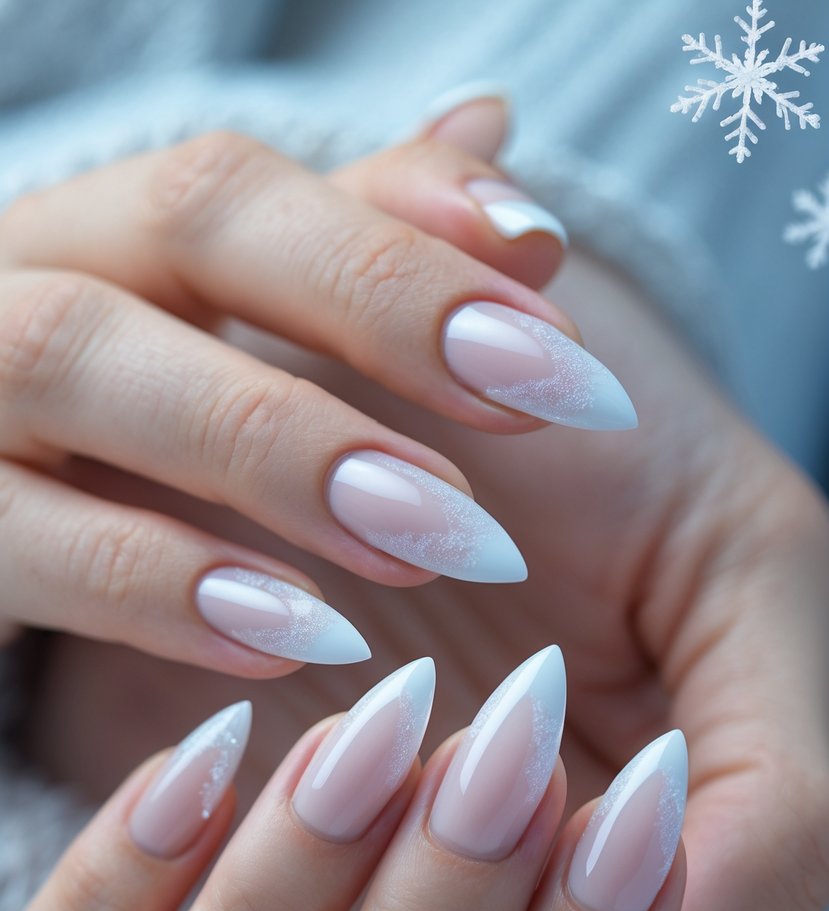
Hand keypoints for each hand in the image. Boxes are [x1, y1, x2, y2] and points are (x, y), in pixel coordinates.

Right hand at [0, 113, 634, 674]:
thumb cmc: (105, 445)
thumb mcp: (229, 337)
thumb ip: (353, 243)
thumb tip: (488, 131)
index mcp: (104, 235)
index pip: (252, 181)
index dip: (407, 240)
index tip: (553, 327)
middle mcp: (18, 281)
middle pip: (183, 224)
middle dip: (373, 304)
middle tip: (535, 402)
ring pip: (68, 363)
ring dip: (270, 446)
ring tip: (438, 535)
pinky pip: (12, 547)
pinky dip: (154, 589)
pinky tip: (291, 637)